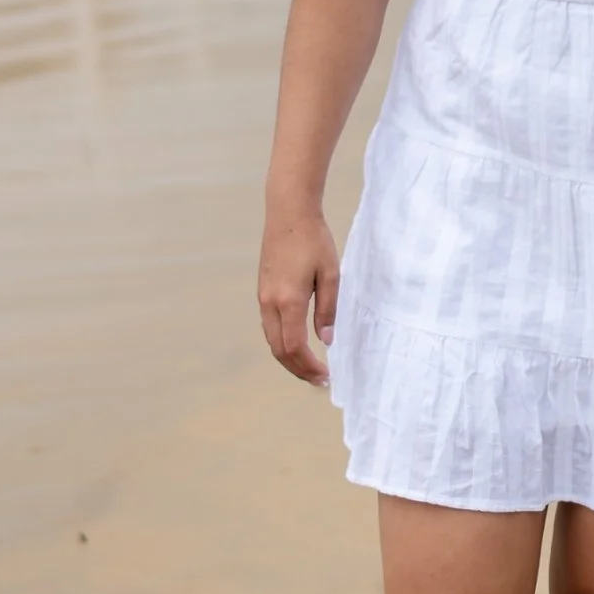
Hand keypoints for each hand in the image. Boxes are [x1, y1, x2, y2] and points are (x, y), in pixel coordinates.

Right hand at [258, 205, 339, 380]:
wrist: (288, 213)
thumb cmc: (314, 240)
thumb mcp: (331, 274)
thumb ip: (327, 310)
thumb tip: (326, 341)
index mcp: (288, 300)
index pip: (294, 347)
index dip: (309, 367)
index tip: (326, 376)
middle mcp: (270, 302)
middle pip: (278, 350)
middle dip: (298, 369)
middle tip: (319, 380)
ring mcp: (262, 297)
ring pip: (271, 340)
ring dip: (289, 358)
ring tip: (310, 367)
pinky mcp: (262, 291)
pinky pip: (269, 326)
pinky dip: (282, 342)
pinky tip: (297, 344)